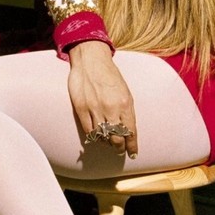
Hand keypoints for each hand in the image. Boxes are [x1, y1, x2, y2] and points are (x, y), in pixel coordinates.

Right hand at [68, 41, 138, 157]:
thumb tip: (128, 131)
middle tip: (119, 150)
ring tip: (108, 143)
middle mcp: (110, 108)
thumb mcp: (125, 92)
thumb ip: (126, 111)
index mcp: (125, 104)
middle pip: (116, 138)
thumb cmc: (110, 76)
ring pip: (101, 137)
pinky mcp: (81, 108)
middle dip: (119, 147)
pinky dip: (94, 136)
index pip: (130, 132)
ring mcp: (94, 109)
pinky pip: (88, 130)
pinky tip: (96, 136)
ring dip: (106, 143)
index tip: (133, 154)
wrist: (91, 60)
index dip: (132, 146)